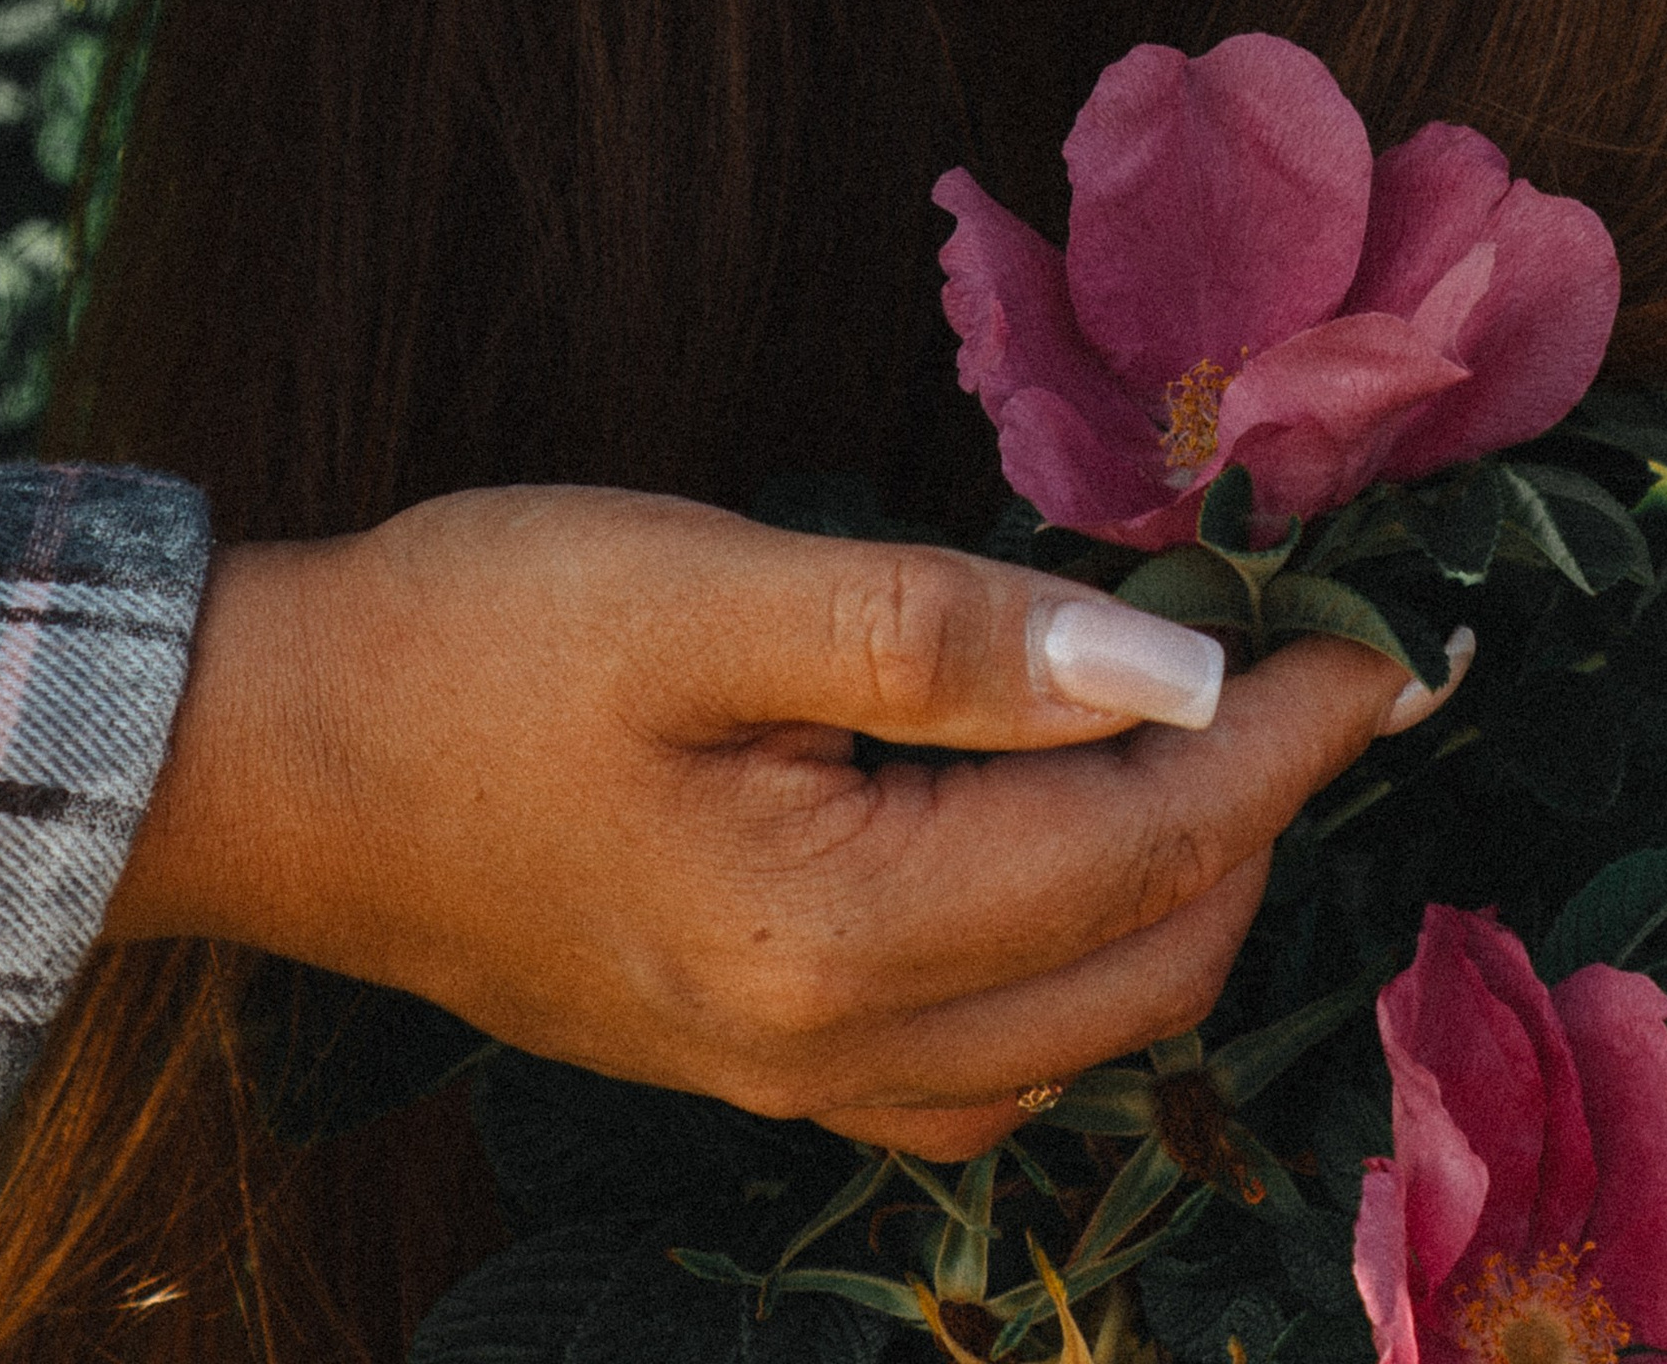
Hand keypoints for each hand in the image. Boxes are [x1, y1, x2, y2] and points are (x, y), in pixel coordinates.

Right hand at [105, 486, 1451, 1155]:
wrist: (280, 764)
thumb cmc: (479, 641)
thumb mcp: (710, 587)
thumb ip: (946, 634)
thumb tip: (1174, 664)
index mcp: (837, 932)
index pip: (1147, 843)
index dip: (1289, 738)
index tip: (1386, 647)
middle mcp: (835, 1049)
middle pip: (1145, 963)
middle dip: (1260, 818)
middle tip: (1309, 667)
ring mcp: (793, 1077)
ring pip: (1080, 1031)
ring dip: (1179, 896)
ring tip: (1216, 739)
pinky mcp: (755, 1060)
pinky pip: (985, 1062)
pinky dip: (1076, 961)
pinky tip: (1068, 850)